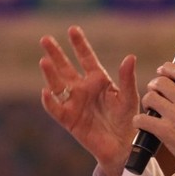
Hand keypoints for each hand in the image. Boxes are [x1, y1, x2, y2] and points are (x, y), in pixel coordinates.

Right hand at [39, 26, 138, 175]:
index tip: (72, 29)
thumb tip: (130, 56)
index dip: (79, 44)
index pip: (86, 58)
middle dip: (56, 54)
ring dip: (50, 73)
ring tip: (44, 61)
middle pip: (66, 68)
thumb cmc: (128, 120)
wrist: (123, 146)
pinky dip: (50, 101)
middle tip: (45, 39)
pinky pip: (56, 109)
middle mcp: (83, 89)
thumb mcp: (129, 97)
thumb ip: (127, 78)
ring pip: (58, 85)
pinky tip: (46, 91)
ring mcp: (74, 103)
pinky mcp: (69, 119)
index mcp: (98, 80)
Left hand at [136, 63, 174, 175]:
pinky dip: (139, 121)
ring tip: (150, 110)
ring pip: (150, 97)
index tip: (161, 72)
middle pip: (161, 82)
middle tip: (154, 93)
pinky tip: (143, 124)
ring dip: (147, 103)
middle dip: (154, 86)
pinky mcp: (166, 131)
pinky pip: (143, 118)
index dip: (166, 69)